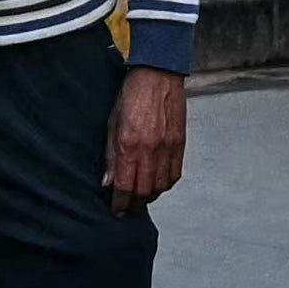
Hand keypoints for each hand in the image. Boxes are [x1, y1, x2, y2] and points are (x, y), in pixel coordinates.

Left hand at [98, 68, 191, 206]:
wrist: (158, 75)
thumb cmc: (131, 96)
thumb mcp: (111, 124)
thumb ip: (110, 156)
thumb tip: (108, 183)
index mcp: (129, 145)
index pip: (124, 187)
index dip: (120, 204)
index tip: (117, 211)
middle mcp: (149, 150)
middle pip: (143, 192)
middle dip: (134, 205)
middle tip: (127, 209)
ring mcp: (167, 148)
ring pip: (161, 187)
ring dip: (150, 197)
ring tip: (141, 198)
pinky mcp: (180, 144)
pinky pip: (174, 175)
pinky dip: (166, 185)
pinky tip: (158, 184)